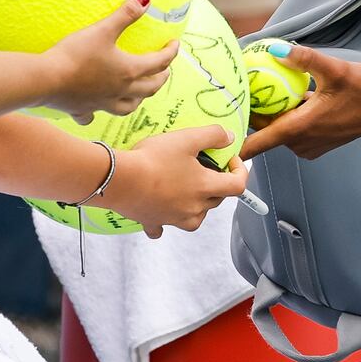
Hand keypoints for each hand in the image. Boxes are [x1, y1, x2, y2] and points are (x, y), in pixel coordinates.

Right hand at [40, 0, 177, 121]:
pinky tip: (96, 110)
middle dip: (161, 78)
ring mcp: (102, 103)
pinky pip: (95, 115)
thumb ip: (125, 14)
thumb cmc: (76, 54)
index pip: (158, 63)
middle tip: (165, 69)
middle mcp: (120, 91)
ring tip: (140, 92)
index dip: (170, 52)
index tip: (174, 44)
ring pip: (129, 106)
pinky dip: (99, 112)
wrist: (46, 79)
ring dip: (139, 98)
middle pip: (149, 88)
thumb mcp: (102, 30)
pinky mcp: (83, 109)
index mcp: (128, 71)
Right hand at [103, 126, 248, 237]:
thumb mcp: (186, 138)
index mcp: (205, 187)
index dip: (240, 171)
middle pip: (217, 200)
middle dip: (217, 184)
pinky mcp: (154, 222)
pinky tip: (160, 211)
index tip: (230, 159)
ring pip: (195, 217)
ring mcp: (174, 218)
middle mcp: (194, 208)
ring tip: (187, 190)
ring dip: (197, 205)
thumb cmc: (154, 158)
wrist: (120, 180)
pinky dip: (165, 221)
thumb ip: (212, 135)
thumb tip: (229, 137)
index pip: (237, 186)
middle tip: (204, 167)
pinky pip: (164, 226)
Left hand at [239, 45, 360, 161]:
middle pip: (265, 132)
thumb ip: (303, 59)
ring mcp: (311, 145)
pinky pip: (293, 130)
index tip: (217, 141)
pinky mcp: (318, 142)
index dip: (236, 145)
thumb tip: (276, 48)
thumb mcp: (333, 69)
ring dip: (271, 114)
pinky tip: (289, 95)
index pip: (259, 143)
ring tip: (260, 89)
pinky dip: (287, 116)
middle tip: (239, 92)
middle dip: (252, 115)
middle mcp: (303, 142)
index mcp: (301, 128)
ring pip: (280, 130)